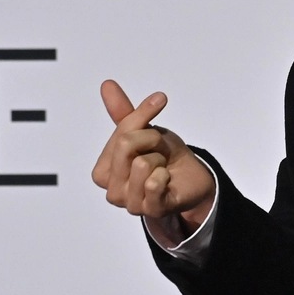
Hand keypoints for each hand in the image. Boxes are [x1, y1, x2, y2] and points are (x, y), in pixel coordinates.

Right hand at [91, 79, 215, 226]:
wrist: (192, 176)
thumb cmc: (162, 155)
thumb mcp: (144, 129)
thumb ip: (124, 111)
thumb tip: (107, 84)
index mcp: (102, 172)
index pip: (120, 135)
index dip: (142, 124)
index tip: (153, 131)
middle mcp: (112, 192)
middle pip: (126, 145)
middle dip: (151, 139)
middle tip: (159, 150)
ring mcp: (131, 204)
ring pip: (142, 163)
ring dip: (160, 159)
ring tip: (163, 168)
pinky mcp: (153, 211)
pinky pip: (154, 184)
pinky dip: (166, 175)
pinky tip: (167, 180)